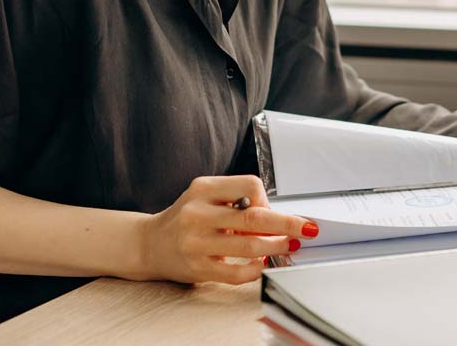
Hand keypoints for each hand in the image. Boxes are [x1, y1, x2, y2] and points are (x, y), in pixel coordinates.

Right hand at [133, 175, 317, 283]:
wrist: (149, 243)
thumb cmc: (186, 218)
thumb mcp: (205, 197)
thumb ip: (235, 201)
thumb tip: (276, 216)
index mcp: (202, 189)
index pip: (249, 185)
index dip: (267, 199)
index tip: (270, 210)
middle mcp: (197, 213)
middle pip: (254, 217)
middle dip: (287, 224)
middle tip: (307, 228)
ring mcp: (196, 242)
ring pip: (249, 246)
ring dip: (275, 246)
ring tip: (287, 245)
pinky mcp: (197, 268)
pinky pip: (236, 272)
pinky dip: (256, 269)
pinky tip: (262, 264)